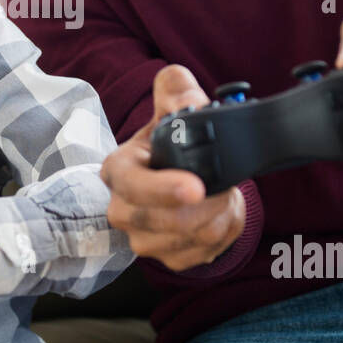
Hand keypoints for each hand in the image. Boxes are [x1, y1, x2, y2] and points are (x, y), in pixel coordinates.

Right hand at [100, 65, 246, 270]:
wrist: (180, 181)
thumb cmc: (171, 145)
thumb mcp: (172, 111)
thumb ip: (176, 89)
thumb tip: (178, 83)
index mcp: (118, 170)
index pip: (133, 187)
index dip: (164, 189)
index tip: (196, 186)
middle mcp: (123, 211)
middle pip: (169, 221)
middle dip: (210, 201)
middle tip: (224, 180)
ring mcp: (144, 240)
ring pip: (196, 237)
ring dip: (221, 213)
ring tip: (220, 192)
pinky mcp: (168, 259)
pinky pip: (207, 252)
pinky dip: (225, 231)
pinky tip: (219, 213)